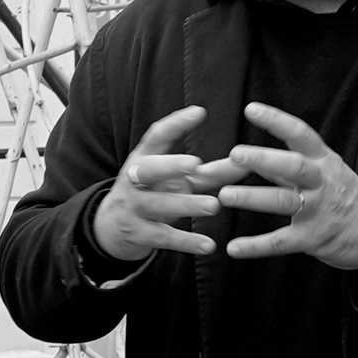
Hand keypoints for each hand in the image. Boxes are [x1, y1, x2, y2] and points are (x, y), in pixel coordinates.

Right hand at [86, 105, 243, 265]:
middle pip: (149, 170)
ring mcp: (133, 207)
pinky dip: (185, 242)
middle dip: (170, 166)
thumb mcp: (177, 180)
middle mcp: (134, 180)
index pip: (156, 136)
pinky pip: (162, 237)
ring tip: (213, 206)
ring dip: (186, 205)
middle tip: (195, 163)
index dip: (175, 125)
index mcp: (144, 159)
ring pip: (158, 205)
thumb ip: (211, 172)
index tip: (199, 113)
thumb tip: (246, 162)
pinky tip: (208, 245)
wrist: (110, 227)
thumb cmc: (153, 193)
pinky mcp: (137, 233)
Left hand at [216, 103, 357, 268]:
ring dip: (253, 198)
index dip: (277, 121)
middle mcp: (321, 182)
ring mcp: (318, 210)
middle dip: (264, 159)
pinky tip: (233, 248)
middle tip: (235, 154)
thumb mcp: (320, 171)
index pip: (301, 134)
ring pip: (284, 201)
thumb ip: (284, 165)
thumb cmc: (340, 194)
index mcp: (322, 161)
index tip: (252, 109)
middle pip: (294, 166)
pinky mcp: (313, 238)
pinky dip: (256, 246)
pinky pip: (281, 242)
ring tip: (224, 196)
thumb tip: (246, 155)